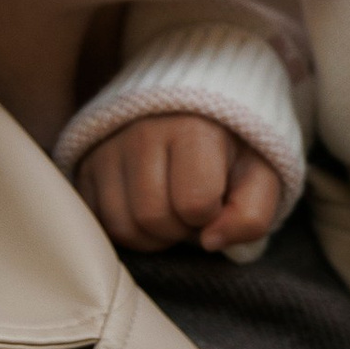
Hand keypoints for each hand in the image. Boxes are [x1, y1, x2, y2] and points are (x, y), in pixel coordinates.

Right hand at [77, 114, 287, 254]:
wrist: (197, 105)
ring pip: (121, 225)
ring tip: (169, 210)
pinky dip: (125, 228)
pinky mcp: (88, 161)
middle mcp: (142, 132)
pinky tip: (145, 209)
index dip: (210, 215)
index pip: (194, 203)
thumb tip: (210, 243)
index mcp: (192, 128)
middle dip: (179, 228)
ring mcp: (109, 146)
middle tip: (192, 208)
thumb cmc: (235, 146)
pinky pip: (98, 220)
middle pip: (152, 217)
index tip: (216, 199)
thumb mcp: (262, 174)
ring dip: (151, 235)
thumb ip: (252, 213)